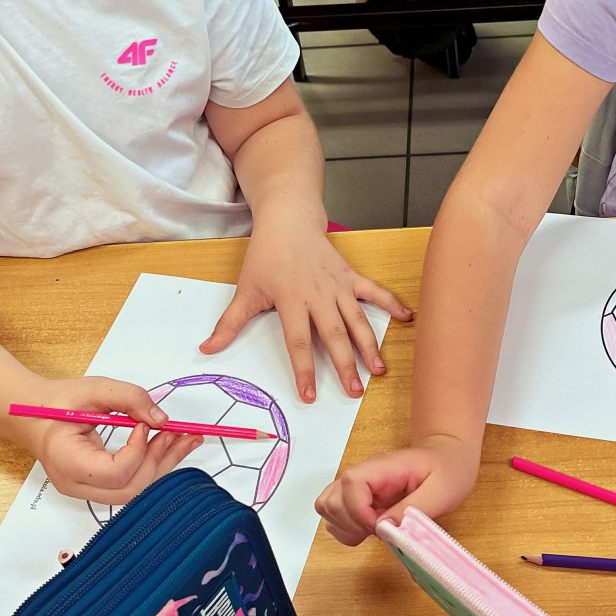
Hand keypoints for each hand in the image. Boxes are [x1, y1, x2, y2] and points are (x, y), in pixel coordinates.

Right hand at [16, 376, 201, 503]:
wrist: (33, 415)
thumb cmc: (56, 403)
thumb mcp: (94, 390)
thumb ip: (129, 398)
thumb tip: (161, 418)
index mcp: (67, 462)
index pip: (115, 472)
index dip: (138, 450)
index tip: (144, 424)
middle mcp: (76, 484)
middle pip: (129, 489)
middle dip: (160, 461)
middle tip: (181, 433)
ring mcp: (85, 490)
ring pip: (133, 491)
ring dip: (162, 465)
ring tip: (185, 440)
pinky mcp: (95, 487)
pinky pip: (129, 484)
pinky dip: (151, 466)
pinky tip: (169, 447)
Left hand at [201, 224, 410, 402]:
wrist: (288, 220)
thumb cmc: (266, 255)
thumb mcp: (246, 289)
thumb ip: (230, 323)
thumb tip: (207, 349)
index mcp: (292, 301)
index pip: (299, 342)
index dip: (304, 371)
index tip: (310, 395)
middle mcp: (318, 296)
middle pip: (334, 336)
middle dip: (345, 366)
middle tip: (354, 392)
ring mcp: (338, 286)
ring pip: (357, 320)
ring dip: (369, 345)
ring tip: (378, 370)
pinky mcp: (350, 276)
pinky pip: (374, 292)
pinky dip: (392, 303)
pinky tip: (408, 318)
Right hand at [314, 434, 478, 545]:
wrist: (449, 457)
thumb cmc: (448, 470)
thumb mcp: (442, 491)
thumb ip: (413, 509)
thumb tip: (385, 528)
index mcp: (383, 467)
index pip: (351, 483)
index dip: (359, 511)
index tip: (380, 526)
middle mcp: (364, 473)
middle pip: (331, 500)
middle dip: (352, 524)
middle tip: (380, 530)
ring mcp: (359, 485)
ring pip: (327, 507)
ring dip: (346, 527)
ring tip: (374, 530)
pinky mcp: (359, 497)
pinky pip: (336, 515)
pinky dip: (347, 528)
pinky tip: (371, 529)